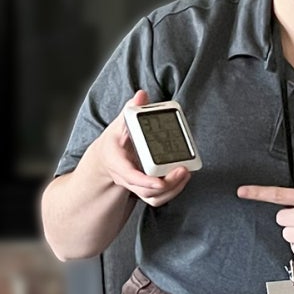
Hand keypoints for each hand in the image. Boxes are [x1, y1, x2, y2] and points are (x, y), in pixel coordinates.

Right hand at [80, 89, 191, 207]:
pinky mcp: (145, 190)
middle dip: (166, 185)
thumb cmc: (115, 141)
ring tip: (186, 173)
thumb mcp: (119, 124)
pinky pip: (158, 198)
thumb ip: (130, 110)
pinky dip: (172, 192)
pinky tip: (184, 178)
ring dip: (173, 190)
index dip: (144, 181)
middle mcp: (126, 178)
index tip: (159, 183)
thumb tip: (141, 95)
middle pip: (145, 190)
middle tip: (183, 170)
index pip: (130, 176)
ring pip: (153, 197)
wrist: (107, 158)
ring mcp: (136, 186)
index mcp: (117, 162)